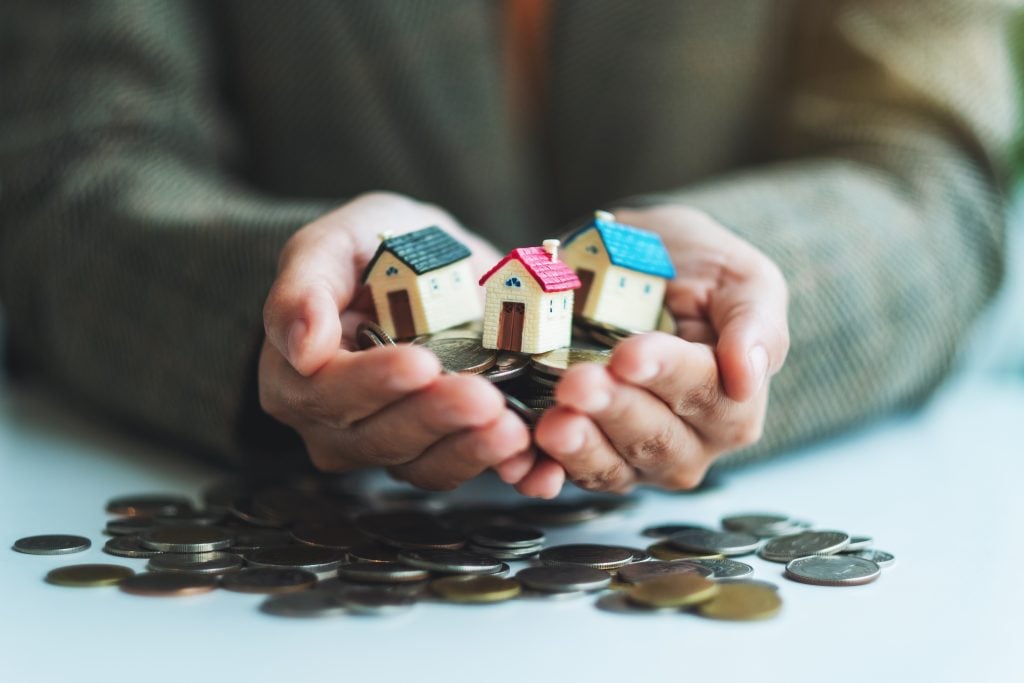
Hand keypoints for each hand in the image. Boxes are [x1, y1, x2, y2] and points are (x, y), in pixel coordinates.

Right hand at [258, 192, 533, 489]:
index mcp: (296, 376)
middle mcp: (334, 425)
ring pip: (423, 464)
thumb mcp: (334, 242)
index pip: (326, 393)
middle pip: (378, 437)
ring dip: (470, 450)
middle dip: (435, 417)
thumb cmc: (373, 249)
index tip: (420, 362)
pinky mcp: (439, 452)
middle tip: (483, 397)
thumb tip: (302, 347)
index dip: (374, 382)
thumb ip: (304, 286)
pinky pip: (464, 469)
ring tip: (513, 428)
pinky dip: (499, 466)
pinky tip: (529, 458)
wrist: (429, 264)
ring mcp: (388, 446)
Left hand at [519, 205, 788, 495]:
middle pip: (656, 438)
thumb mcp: (739, 278)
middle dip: (615, 410)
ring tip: (553, 422)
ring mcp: (635, 457)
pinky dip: (544, 469)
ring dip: (580, 446)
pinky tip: (527, 457)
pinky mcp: (586, 459)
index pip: (708, 394)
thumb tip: (750, 375)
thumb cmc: (696, 272)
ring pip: (612, 465)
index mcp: (733, 400)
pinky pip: (566, 475)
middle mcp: (689, 441)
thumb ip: (753, 322)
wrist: (638, 267)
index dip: (667, 376)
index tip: (630, 354)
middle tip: (578, 382)